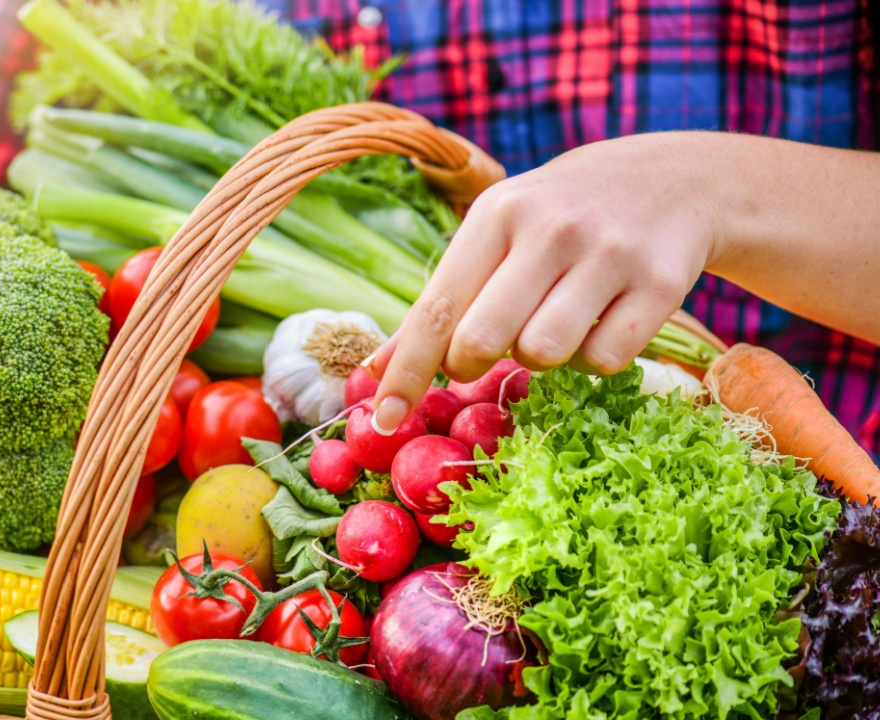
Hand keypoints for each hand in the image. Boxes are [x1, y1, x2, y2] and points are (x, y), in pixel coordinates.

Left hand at [368, 132, 720, 432]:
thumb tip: (375, 371)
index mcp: (496, 214)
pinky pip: (603, 362)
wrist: (674, 179)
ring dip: (537, 360)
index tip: (384, 420)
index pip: (436, 309)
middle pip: (482, 340)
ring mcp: (609, 254)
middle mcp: (550, 229)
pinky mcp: (660, 284)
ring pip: (544, 355)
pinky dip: (591, 361)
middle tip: (482, 352)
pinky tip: (598, 324)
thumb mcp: (496, 234)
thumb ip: (441, 301)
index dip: (406, 372)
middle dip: (470, 364)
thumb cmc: (558, 218)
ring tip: (550, 325)